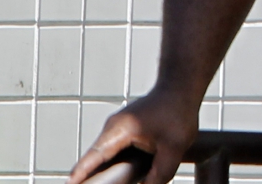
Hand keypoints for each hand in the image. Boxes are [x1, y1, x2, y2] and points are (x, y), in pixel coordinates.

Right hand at [69, 89, 197, 183]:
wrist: (180, 88)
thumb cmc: (178, 112)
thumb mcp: (174, 147)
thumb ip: (160, 173)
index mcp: (119, 130)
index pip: (94, 156)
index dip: (81, 174)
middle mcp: (112, 128)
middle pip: (95, 158)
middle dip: (90, 176)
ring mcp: (116, 128)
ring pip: (104, 155)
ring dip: (104, 170)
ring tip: (102, 181)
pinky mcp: (124, 130)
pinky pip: (113, 151)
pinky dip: (113, 164)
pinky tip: (121, 175)